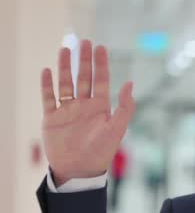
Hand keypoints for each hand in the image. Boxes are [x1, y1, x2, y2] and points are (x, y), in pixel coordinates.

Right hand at [40, 40, 134, 186]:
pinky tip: (47, 71)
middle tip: (85, 42)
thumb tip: (129, 83)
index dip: (101, 64)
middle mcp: (84, 106)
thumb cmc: (101, 151)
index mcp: (101, 107)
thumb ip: (124, 106)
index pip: (101, 80)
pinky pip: (49, 98)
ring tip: (64, 49)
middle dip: (84, 60)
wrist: (79, 170)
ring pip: (65, 84)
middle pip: (83, 78)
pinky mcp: (52, 118)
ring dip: (64, 67)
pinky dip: (47, 85)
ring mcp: (67, 111)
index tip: (101, 47)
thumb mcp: (117, 128)